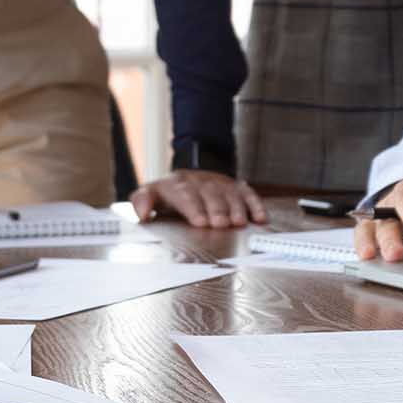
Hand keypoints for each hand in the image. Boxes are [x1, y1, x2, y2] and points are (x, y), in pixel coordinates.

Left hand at [132, 170, 265, 228]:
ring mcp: (220, 183)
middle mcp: (200, 181)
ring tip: (238, 223)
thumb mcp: (150, 194)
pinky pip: (248, 194)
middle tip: (220, 224)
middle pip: (210, 193)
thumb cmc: (167, 195)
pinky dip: (255, 206)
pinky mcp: (235, 187)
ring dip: (236, 208)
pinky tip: (260, 218)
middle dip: (216, 209)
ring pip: (230, 193)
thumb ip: (142, 201)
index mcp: (177, 184)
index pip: (185, 193)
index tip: (200, 222)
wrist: (188, 177)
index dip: (193, 207)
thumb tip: (142, 214)